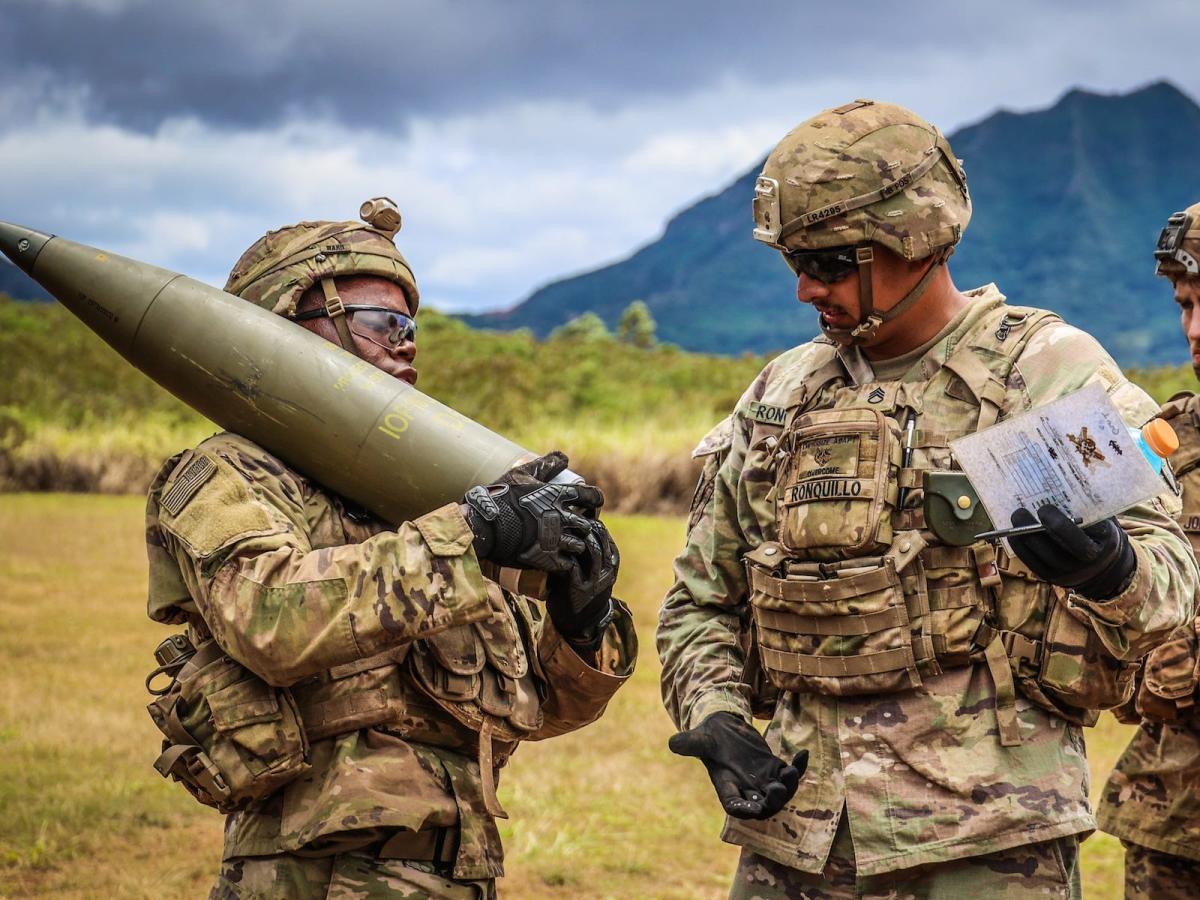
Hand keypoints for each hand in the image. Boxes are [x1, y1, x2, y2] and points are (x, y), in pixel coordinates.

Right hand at [462, 453, 602, 572]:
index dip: (594, 501)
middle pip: (589, 524)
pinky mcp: (547, 559)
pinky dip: (566, 563)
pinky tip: (560, 560)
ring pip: (581, 545)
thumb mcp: (521, 474)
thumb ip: (544, 464)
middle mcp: (562, 517)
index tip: (589, 504)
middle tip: (578, 526)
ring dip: (577, 544)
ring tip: (568, 544)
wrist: (483, 526)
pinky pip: (568, 564)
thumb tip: (565, 457)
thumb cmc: (500, 497)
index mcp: (558, 495)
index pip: (593, 497)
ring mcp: (556, 539)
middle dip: (586, 525)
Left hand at [547, 520, 618, 649]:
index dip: (594, 525)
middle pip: (600, 541)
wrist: (579, 622)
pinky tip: (554, 547)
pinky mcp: (579, 589)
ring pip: (592, 551)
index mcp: (611, 566)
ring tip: (561, 529)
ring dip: (576, 537)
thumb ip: (587, 553)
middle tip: (568, 517)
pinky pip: (573, 566)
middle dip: (585, 527)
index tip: (579, 516)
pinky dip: (564, 554)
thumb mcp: (592, 571)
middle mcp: (607, 572)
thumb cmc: (582, 590)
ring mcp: (594, 581)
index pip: (607, 539)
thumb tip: (574, 526)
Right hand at [668, 712, 807, 819]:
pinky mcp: (774, 769)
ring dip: (790, 785)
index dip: (746, 810)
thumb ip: (689, 744)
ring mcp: (763, 780)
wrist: (723, 729)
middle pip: (764, 805)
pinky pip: (791, 773)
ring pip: (781, 793)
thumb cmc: (708, 736)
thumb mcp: (699, 739)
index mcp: (727, 787)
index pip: (736, 806)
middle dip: (774, 801)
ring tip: (792, 770)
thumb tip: (672, 743)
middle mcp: (747, 789)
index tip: (756, 807)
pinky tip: (803, 754)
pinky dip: (799, 767)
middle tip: (778, 787)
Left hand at [1007, 504, 1135, 599]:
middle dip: (1034, 532)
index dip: (1058, 525)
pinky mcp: (1054, 579)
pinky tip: (1013, 534)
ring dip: (1023, 539)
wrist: (1107, 563)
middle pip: (1055, 552)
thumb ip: (1087, 508)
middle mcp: (1085, 566)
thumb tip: (1059, 484)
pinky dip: (1021, 549)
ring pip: (1042, 559)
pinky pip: (1033, 565)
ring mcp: (1069, 575)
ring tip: (1015, 519)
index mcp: (1102, 548)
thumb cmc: (1101, 531)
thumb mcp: (1103, 520)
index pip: (1077, 541)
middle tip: (1019, 512)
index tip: (1043, 508)